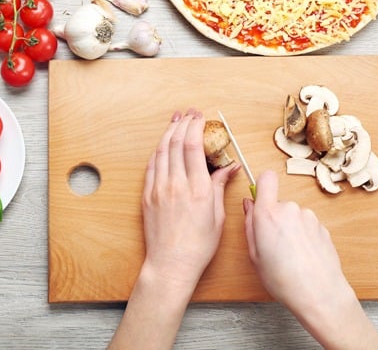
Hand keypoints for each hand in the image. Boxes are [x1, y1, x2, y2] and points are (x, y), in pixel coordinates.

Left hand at [109, 109, 238, 349]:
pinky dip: (158, 151)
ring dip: (168, 132)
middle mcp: (176, 184)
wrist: (171, 263)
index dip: (196, 127)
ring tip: (175, 120)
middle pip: (177, 143)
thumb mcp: (217, 216)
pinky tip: (163, 144)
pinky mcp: (147, 196)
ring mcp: (159, 189)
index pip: (194, 147)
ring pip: (162, 151)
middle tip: (188, 113)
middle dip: (183, 123)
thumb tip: (229, 167)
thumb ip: (220, 186)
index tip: (200, 116)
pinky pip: (151, 166)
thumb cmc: (198, 245)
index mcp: (198, 189)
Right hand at [243, 170, 377, 348]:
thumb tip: (249, 206)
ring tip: (289, 254)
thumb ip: (249, 225)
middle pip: (278, 203)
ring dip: (289, 228)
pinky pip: (306, 225)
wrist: (319, 294)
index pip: (266, 179)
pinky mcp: (322, 226)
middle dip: (274, 218)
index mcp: (268, 214)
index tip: (260, 198)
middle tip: (272, 243)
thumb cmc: (283, 279)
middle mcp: (289, 209)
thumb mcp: (254, 254)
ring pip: (293, 215)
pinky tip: (302, 256)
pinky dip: (302, 236)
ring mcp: (308, 217)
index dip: (262, 185)